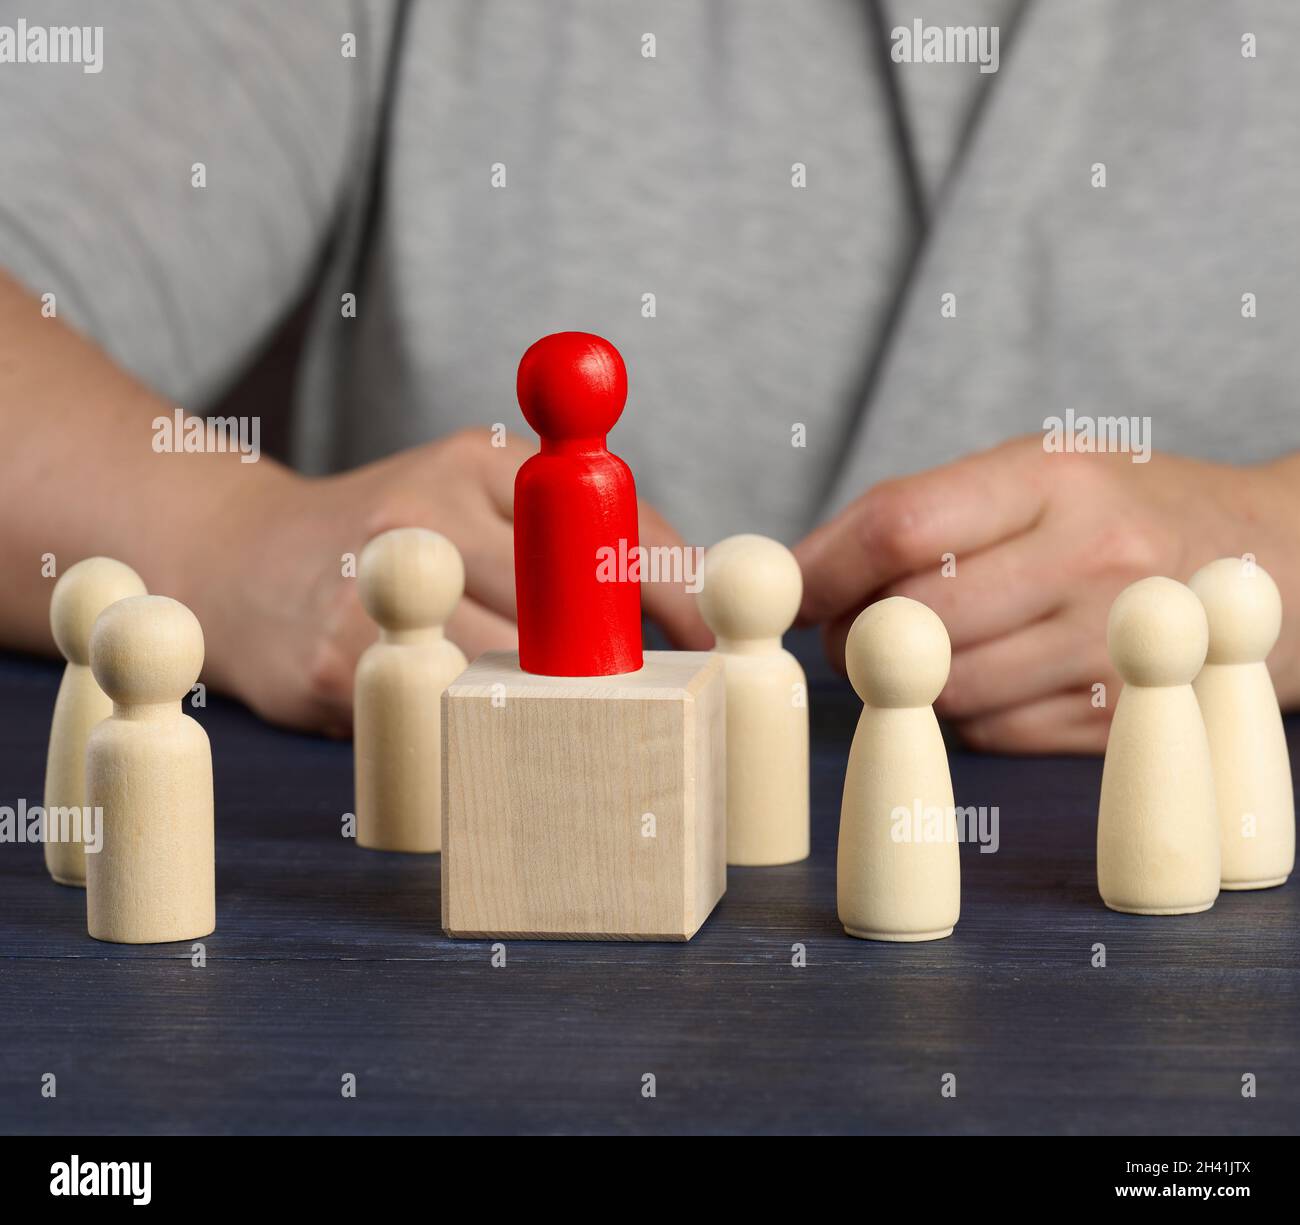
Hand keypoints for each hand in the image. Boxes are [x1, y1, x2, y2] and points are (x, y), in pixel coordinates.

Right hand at [194, 428, 708, 734]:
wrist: (242, 564)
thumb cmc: (395, 536)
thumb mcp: (477, 495)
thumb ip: (576, 529)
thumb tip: (690, 593)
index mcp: (476, 461)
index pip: (604, 523)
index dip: (670, 590)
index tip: (711, 641)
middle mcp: (424, 510)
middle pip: (562, 603)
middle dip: (612, 660)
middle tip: (648, 698)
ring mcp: (377, 588)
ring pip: (509, 669)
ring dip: (553, 706)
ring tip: (569, 722)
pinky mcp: (340, 663)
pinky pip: (444, 712)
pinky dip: (478, 731)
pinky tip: (482, 729)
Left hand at [794, 437, 1299, 752]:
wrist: (1274, 563)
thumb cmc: (1121, 510)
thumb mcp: (1034, 471)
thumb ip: (920, 512)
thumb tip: (800, 574)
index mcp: (1053, 478)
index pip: (898, 526)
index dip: (821, 567)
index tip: (785, 591)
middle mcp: (1090, 558)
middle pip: (911, 621)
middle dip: (856, 634)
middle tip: (853, 628)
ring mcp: (1112, 644)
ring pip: (945, 691)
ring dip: (911, 682)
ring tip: (935, 647)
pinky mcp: (1119, 714)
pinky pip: (992, 733)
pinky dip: (968, 713)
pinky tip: (996, 674)